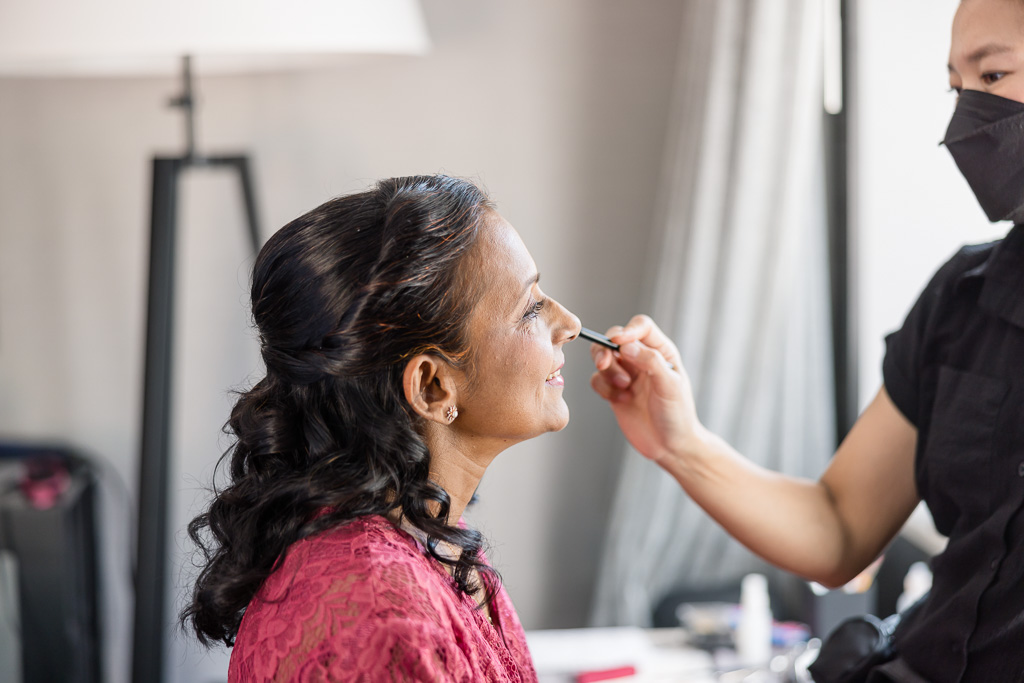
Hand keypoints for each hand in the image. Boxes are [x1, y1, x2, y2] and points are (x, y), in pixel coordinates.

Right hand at [589, 315, 702, 463]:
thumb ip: (650, 361)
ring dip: (607, 371)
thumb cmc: (677, 415)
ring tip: (623, 388)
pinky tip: (620, 401)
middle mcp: (642, 359)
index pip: (641, 327)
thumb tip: (625, 344)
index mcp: (661, 351)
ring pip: (602, 357)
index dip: (628, 330)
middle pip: (614, 338)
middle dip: (605, 349)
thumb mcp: (670, 386)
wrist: (670, 447)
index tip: (618, 342)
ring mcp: (626, 374)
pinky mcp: (614, 390)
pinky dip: (603, 388)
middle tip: (604, 364)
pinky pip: (597, 379)